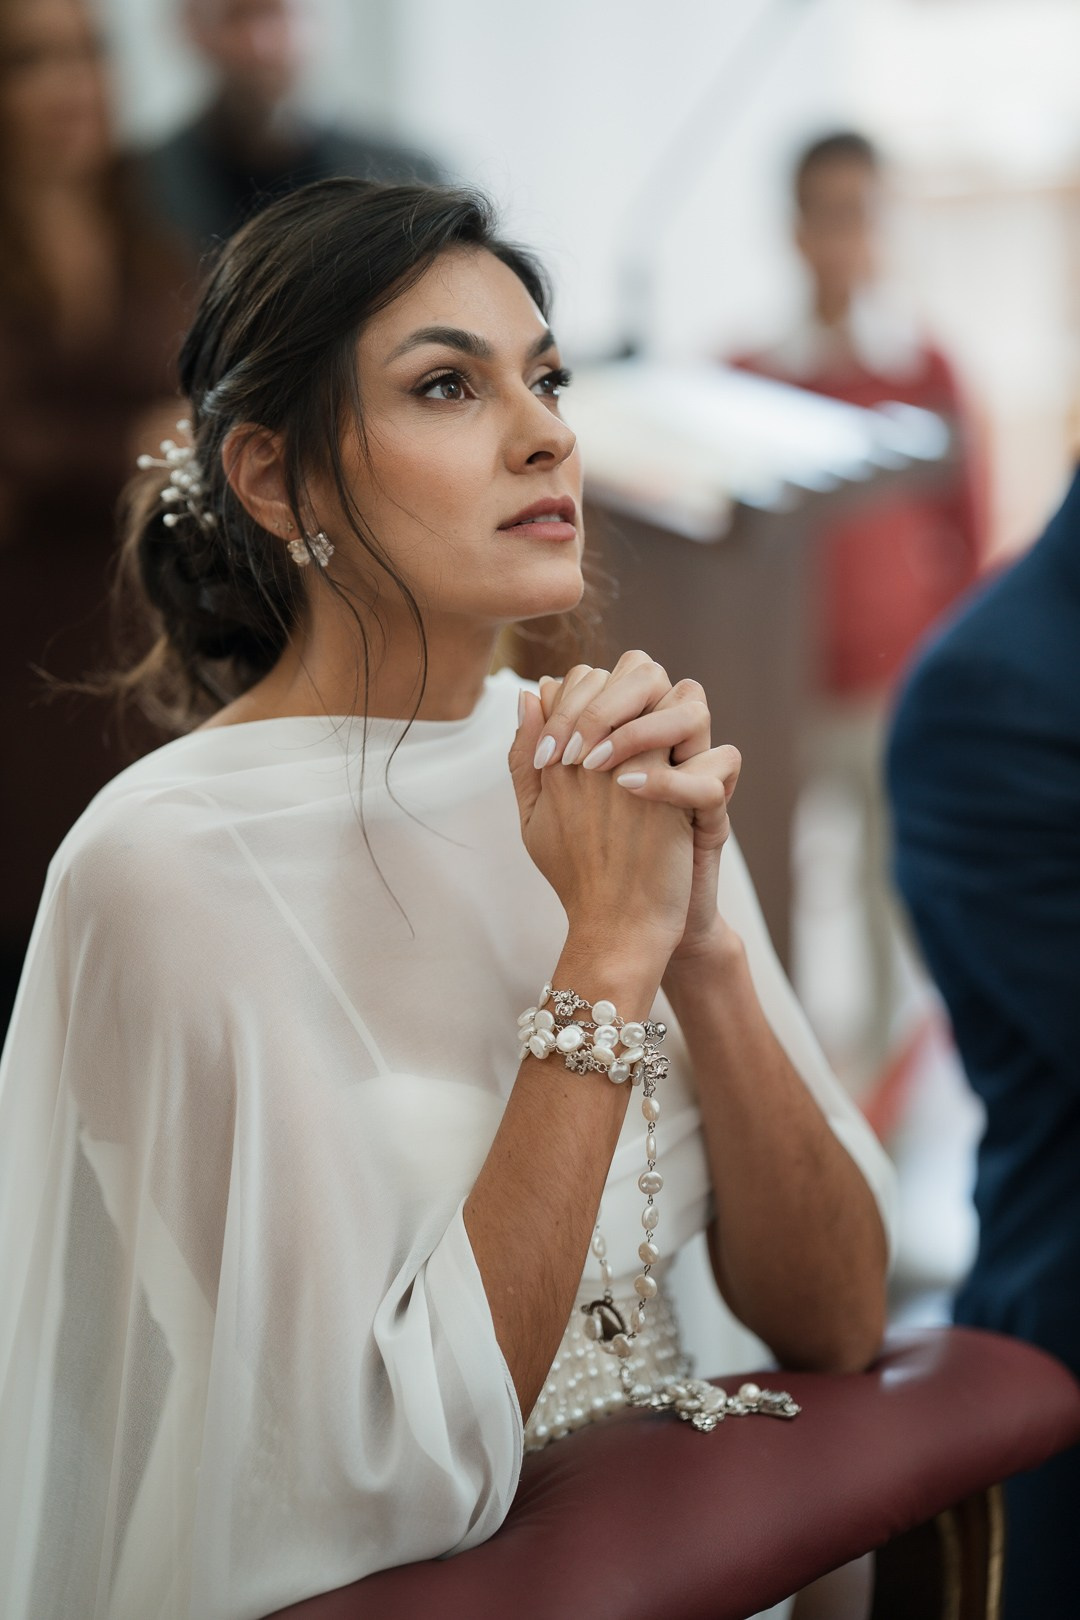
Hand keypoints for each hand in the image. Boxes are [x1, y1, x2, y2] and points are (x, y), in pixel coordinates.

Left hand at [531, 653, 740, 962]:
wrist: (629, 929)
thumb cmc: (587, 867)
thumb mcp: (543, 811)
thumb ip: (528, 755)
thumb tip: (526, 694)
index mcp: (618, 736)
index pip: (605, 675)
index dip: (571, 697)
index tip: (544, 747)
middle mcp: (659, 743)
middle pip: (650, 673)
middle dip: (605, 701)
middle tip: (571, 751)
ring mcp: (691, 769)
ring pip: (693, 702)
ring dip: (641, 726)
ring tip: (596, 765)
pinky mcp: (713, 807)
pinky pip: (720, 764)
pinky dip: (673, 774)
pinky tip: (627, 789)